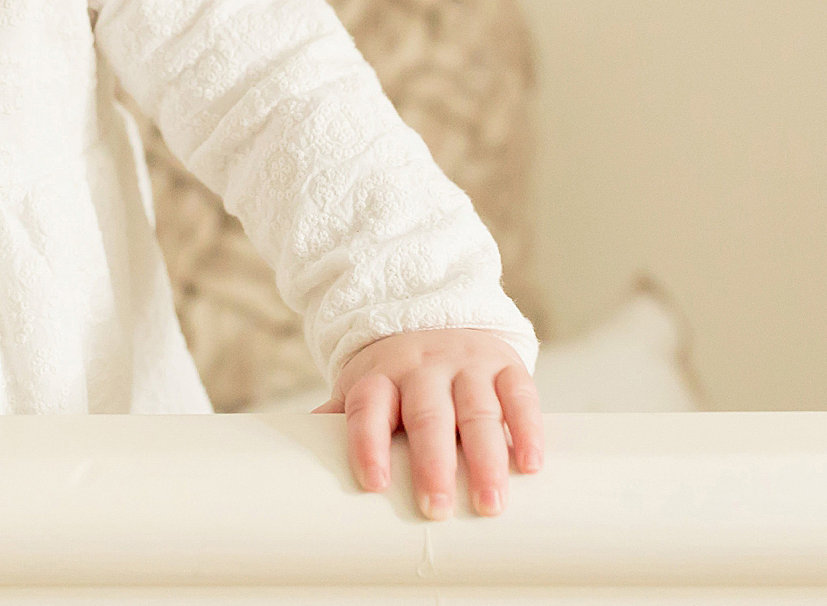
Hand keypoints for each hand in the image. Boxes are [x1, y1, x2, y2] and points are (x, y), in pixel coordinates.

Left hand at [315, 327, 542, 519]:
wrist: (438, 316)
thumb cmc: (395, 375)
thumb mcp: (363, 388)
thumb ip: (340, 423)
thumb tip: (297, 470)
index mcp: (379, 377)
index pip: (368, 409)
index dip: (368, 444)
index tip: (374, 484)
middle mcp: (422, 368)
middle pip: (427, 414)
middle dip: (433, 463)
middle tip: (437, 509)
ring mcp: (466, 364)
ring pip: (477, 409)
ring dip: (485, 458)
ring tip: (490, 503)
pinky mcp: (505, 364)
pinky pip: (520, 395)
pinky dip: (527, 429)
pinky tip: (529, 464)